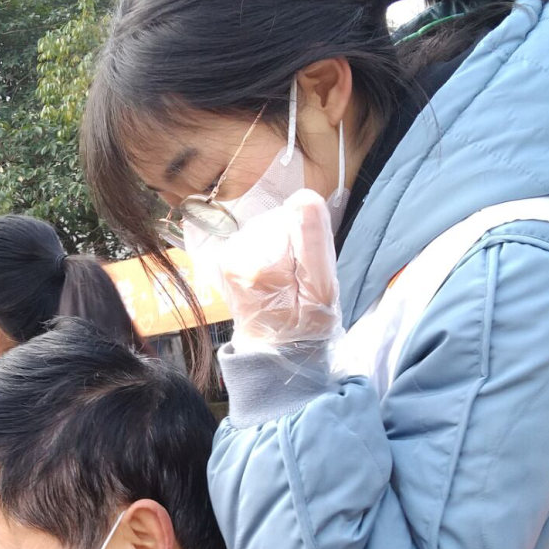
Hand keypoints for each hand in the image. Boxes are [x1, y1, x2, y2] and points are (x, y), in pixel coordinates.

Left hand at [218, 189, 341, 348]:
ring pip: (269, 226)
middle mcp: (237, 256)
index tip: (308, 273)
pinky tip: (271, 277)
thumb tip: (304, 197)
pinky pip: (257, 235)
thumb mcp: (322, 291)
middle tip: (298, 280)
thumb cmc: (304, 325)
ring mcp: (227, 256)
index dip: (310, 242)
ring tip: (285, 281)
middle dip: (295, 245)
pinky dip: (269, 250)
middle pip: (279, 221)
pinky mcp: (226, 257)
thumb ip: (314, 242)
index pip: (295, 218)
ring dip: (282, 248)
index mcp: (262, 266)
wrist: (276, 350)